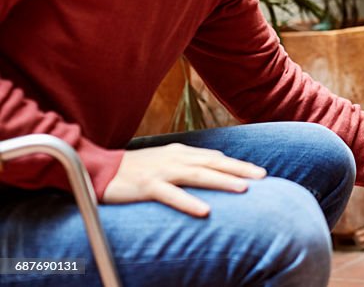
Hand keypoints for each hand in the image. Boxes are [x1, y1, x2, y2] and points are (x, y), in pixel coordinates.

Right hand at [102, 143, 266, 216]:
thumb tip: (216, 164)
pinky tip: (205, 211)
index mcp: (181, 153)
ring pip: (198, 175)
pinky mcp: (147, 186)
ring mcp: (162, 172)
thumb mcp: (166, 161)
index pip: (216, 158)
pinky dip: (189, 202)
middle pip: (213, 163)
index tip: (259, 172)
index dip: (238, 164)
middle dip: (239, 169)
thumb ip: (190, 162)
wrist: (100, 169)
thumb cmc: (136, 167)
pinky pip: (171, 196)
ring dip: (222, 181)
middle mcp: (175, 159)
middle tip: (263, 176)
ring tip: (243, 189)